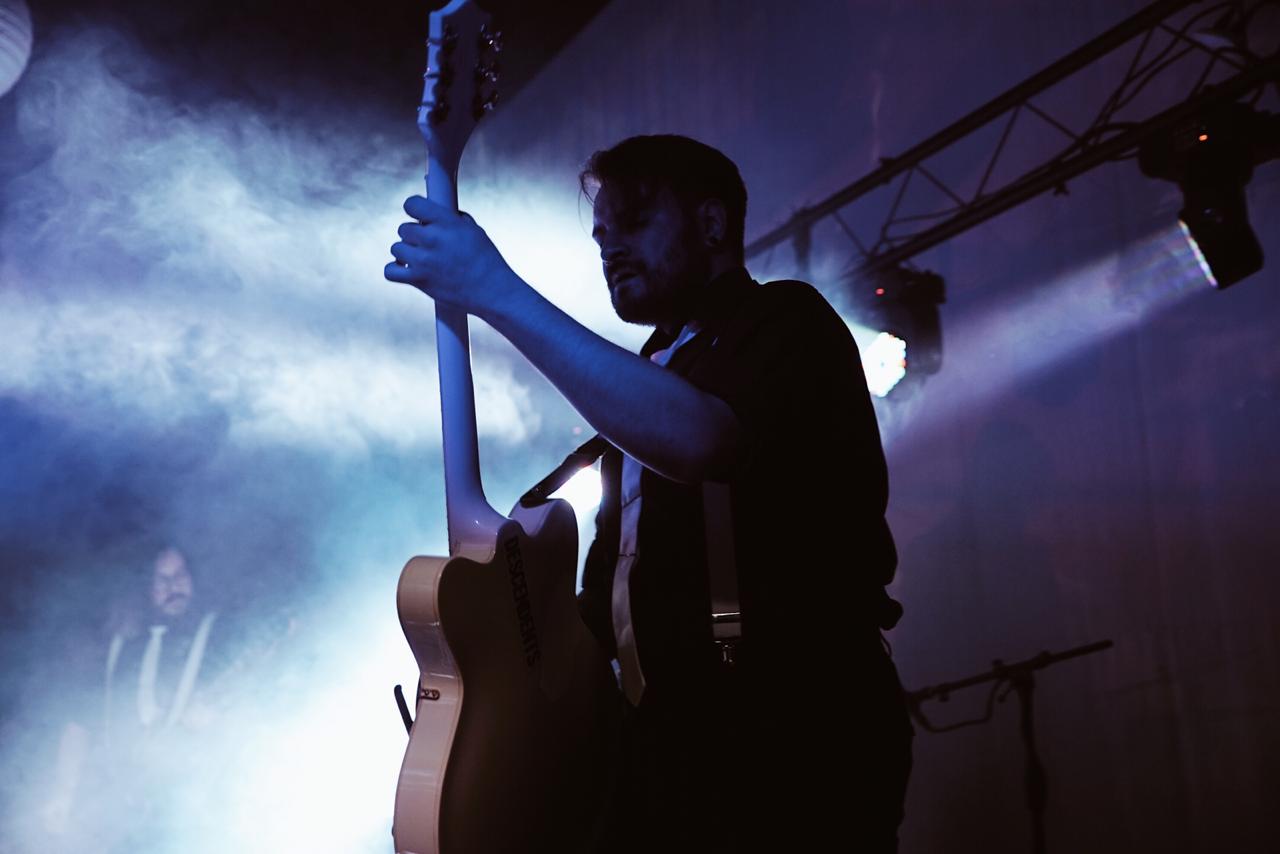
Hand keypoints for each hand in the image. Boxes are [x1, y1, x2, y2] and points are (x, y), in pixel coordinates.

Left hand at [385, 196, 524, 319]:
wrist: (494, 292)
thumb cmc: (488, 263)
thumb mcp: (474, 231)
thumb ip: (453, 220)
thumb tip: (442, 215)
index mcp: (447, 222)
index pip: (412, 204)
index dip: (414, 209)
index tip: (418, 216)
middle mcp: (433, 238)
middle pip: (403, 228)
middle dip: (414, 236)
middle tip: (428, 244)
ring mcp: (423, 260)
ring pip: (396, 248)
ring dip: (406, 253)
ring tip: (422, 259)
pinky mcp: (418, 280)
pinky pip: (390, 271)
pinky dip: (396, 270)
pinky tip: (408, 269)